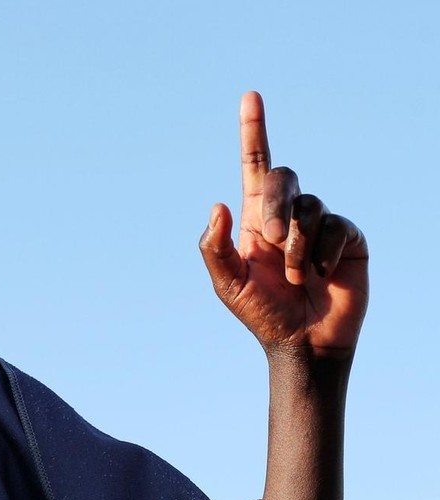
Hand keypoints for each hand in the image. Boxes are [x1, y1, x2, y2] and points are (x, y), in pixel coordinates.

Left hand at [199, 92, 368, 360]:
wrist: (303, 341)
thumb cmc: (262, 313)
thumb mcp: (228, 284)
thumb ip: (214, 247)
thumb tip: (218, 204)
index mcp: (255, 219)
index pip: (255, 167)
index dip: (254, 132)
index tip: (250, 96)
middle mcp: (288, 215)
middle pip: (283, 178)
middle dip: (275, 205)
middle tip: (271, 240)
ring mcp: (319, 224)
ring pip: (310, 207)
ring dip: (297, 246)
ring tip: (298, 278)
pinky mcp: (347, 237)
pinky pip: (336, 227)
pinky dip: (322, 254)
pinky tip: (321, 275)